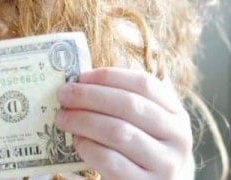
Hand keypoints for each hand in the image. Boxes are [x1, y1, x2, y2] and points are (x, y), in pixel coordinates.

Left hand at [55, 68, 193, 178]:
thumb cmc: (142, 145)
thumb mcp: (143, 121)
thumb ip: (120, 100)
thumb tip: (78, 83)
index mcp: (176, 113)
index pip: (144, 84)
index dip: (109, 76)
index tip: (80, 76)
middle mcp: (177, 137)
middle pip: (129, 105)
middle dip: (89, 96)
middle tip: (63, 95)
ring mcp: (165, 164)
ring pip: (119, 132)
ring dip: (83, 121)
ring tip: (62, 118)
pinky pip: (111, 161)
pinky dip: (88, 147)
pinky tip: (77, 141)